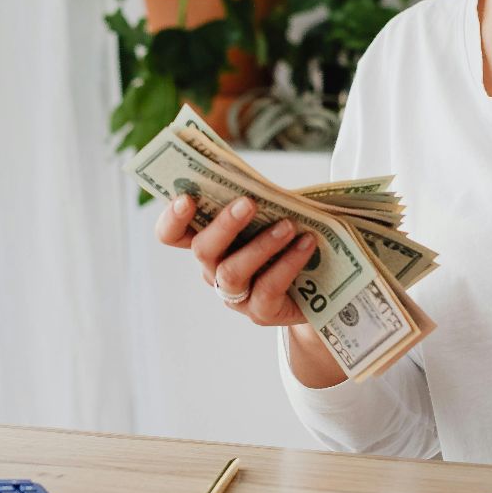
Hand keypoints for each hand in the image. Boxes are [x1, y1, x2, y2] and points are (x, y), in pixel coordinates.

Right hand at [154, 194, 317, 327]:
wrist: (319, 284)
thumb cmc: (287, 236)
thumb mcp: (270, 213)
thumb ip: (257, 198)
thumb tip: (258, 180)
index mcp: (209, 241)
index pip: (172, 234)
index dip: (172, 219)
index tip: (186, 199)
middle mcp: (214, 269)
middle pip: (203, 250)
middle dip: (224, 225)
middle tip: (248, 203)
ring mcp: (235, 295)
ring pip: (232, 272)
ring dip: (261, 245)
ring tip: (288, 225)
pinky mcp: (261, 311)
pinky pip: (268, 288)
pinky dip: (288, 263)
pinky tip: (307, 243)